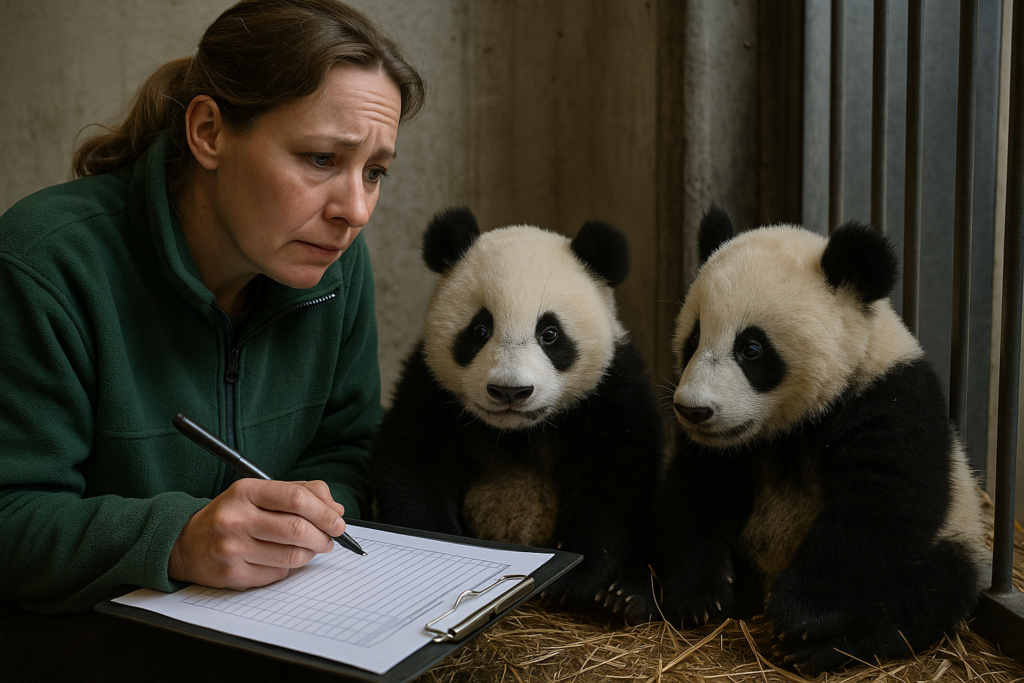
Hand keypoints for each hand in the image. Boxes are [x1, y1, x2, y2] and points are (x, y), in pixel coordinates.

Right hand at [168, 479, 345, 588]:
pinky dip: (288, 567)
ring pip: (292, 555)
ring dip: (310, 553)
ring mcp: (233, 548)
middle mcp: (237, 519)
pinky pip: (277, 573)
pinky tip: (282, 558)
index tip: (338, 520)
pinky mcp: (233, 575)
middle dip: (324, 536)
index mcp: (246, 492)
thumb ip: (300, 492)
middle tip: (330, 539)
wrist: (187, 543)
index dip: (324, 511)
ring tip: (310, 548)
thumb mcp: (259, 492)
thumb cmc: (232, 515)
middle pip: (298, 529)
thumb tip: (335, 508)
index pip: (296, 498)